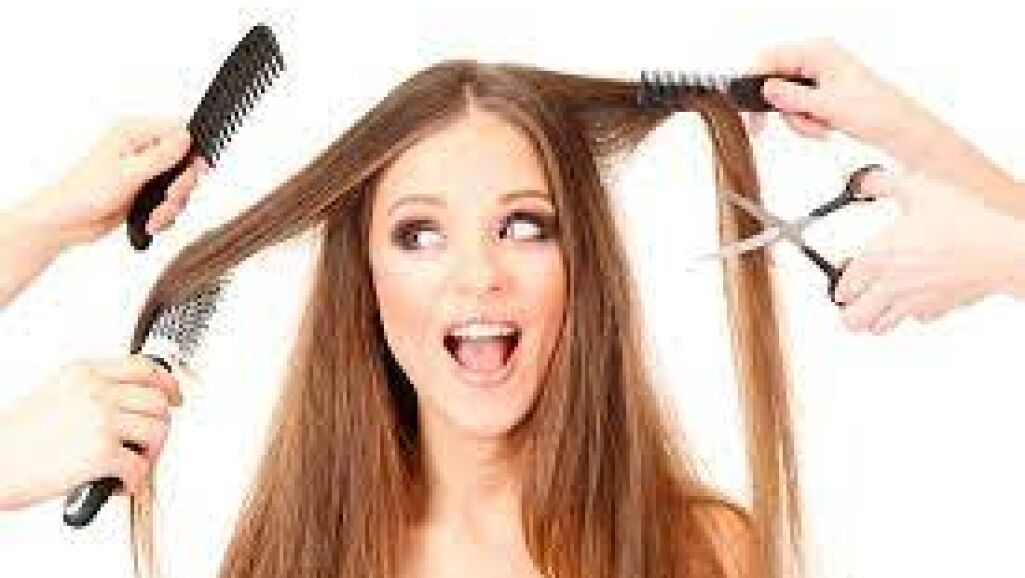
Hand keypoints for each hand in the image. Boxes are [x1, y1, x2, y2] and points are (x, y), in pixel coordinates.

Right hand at [0, 356, 180, 510]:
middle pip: (158, 400)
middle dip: (159, 425)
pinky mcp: (101, 452)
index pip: (144, 367)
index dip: (167, 384)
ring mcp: (101, 420)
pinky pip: (140, 467)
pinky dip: (133, 481)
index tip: (174, 397)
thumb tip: (129, 405)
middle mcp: (96, 391)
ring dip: (150, 453)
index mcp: (84, 373)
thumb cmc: (16, 438)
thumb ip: (93, 392)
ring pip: (157, 431)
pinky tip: (116, 484)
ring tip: (130, 463)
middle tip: (147, 443)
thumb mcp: (56, 394)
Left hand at [21, 117, 207, 248]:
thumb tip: (186, 137)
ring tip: (154, 216)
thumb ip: (161, 156)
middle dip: (180, 186)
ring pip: (180, 185)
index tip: (194, 171)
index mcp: (134, 133)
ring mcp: (146, 172)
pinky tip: (150, 221)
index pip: (177, 130)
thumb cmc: (84, 193)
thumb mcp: (127, 173)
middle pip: (184, 161)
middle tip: (168, 197)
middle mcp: (142, 149)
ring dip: (172, 206)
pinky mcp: (146, 192)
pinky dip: (165, 215)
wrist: (66, 222)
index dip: (191, 151)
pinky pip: (171, 202)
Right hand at [747, 38, 929, 142]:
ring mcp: (820, 78)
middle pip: (775, 81)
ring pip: (786, 100)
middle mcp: (818, 60)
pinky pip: (799, 109)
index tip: (746, 105)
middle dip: (781, 109)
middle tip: (764, 128)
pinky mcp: (823, 95)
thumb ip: (791, 97)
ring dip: (798, 120)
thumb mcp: (827, 105)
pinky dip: (807, 123)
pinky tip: (824, 128)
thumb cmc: (878, 110)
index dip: (755, 81)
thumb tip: (767, 89)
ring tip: (819, 127)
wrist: (900, 130)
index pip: (771, 58)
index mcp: (819, 51)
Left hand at [833, 168, 1024, 333]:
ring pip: (879, 328)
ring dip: (876, 316)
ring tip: (882, 298)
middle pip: (852, 320)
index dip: (839, 281)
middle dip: (850, 309)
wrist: (1002, 250)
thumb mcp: (918, 188)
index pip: (841, 288)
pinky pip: (916, 320)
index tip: (846, 272)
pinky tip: (918, 293)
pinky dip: (912, 312)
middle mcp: (891, 287)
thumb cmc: (963, 222)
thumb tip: (863, 182)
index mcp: (876, 260)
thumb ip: (882, 183)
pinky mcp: (938, 310)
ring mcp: (914, 304)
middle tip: (857, 294)